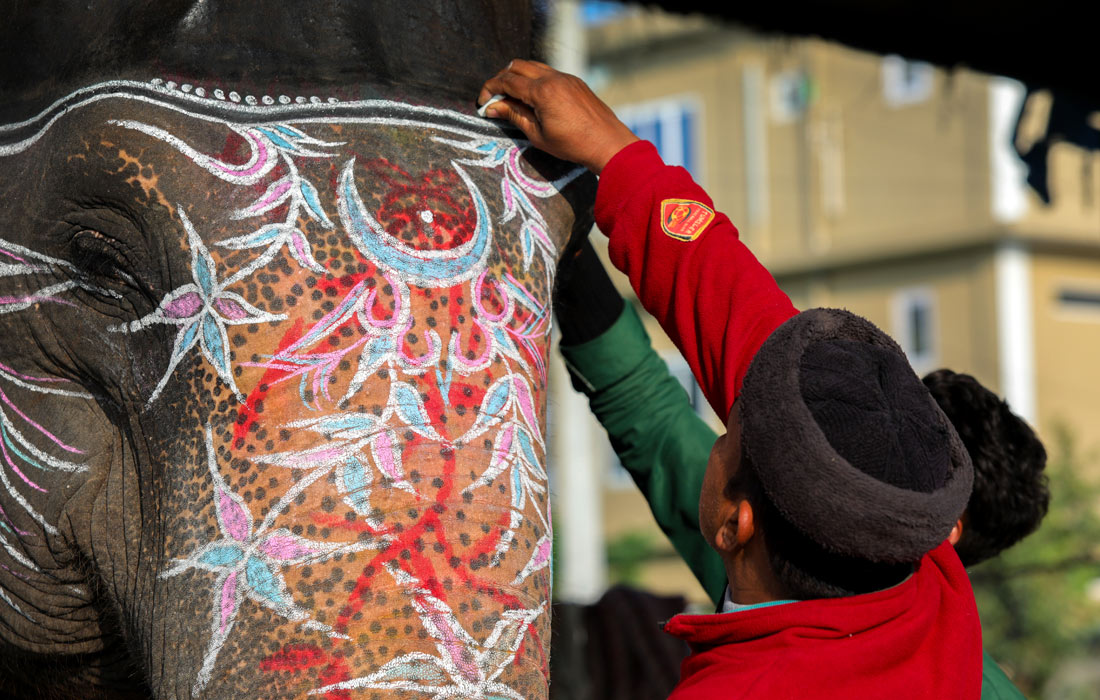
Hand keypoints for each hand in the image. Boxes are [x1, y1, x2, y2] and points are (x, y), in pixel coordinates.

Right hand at [478, 59, 638, 173]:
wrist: (607, 143)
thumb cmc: (572, 145)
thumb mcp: (537, 135)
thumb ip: (514, 116)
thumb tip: (492, 107)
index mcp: (542, 91)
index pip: (507, 81)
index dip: (490, 89)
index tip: (482, 102)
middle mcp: (553, 78)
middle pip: (517, 66)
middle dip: (501, 79)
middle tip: (494, 98)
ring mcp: (566, 77)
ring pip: (533, 66)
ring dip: (518, 77)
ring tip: (512, 97)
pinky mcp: (574, 82)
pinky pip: (548, 72)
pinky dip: (534, 79)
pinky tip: (533, 98)